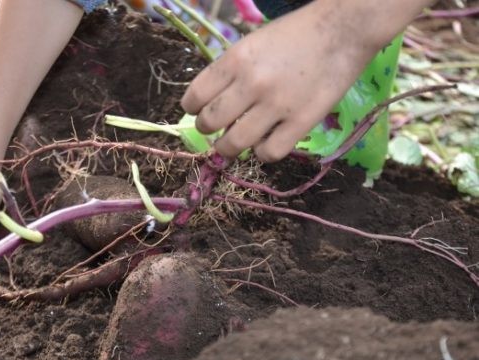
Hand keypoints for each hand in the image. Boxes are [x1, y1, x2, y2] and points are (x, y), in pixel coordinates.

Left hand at [180, 0, 409, 161]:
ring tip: (234, 143)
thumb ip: (231, 71)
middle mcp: (251, 83)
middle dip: (207, 129)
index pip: (195, 97)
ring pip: (234, 144)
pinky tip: (266, 143)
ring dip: (228, 148)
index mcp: (235, 59)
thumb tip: (212, 103)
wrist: (345, 28)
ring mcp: (277, 105)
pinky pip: (269, 153)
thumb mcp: (254, 42)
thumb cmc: (296, 33)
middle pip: (209, 124)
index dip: (192, 109)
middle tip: (215, 129)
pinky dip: (262, 153)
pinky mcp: (302, 122)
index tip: (198, 111)